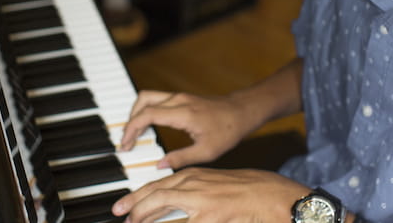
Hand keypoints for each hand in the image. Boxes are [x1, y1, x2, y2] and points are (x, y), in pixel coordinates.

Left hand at [111, 167, 310, 222]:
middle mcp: (193, 184)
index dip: (139, 196)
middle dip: (133, 206)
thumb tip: (175, 205)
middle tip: (120, 216)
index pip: (158, 184)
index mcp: (194, 176)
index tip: (125, 206)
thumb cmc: (247, 190)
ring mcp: (200, 201)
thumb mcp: (215, 185)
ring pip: (162, 207)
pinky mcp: (209, 216)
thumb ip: (194, 192)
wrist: (272, 194)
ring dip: (144, 217)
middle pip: (154, 194)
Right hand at [120, 90, 254, 169]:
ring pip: (147, 97)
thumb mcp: (206, 152)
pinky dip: (145, 111)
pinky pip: (156, 100)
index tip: (126, 144)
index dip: (132, 129)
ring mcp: (179, 96)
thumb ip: (180, 158)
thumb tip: (159, 165)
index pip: (147, 114)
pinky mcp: (180, 97)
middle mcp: (178, 100)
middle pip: (142, 101)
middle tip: (127, 141)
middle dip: (130, 121)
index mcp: (183, 113)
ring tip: (133, 135)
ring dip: (136, 114)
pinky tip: (146, 126)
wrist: (241, 112)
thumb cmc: (228, 130)